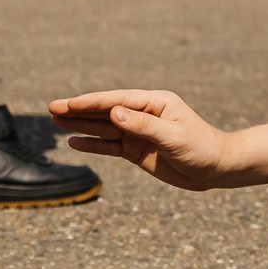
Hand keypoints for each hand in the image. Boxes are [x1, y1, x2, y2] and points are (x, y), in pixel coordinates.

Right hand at [49, 90, 228, 190]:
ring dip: (81, 125)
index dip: (91, 102)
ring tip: (56, 121)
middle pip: (105, 111)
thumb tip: (114, 112)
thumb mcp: (173, 136)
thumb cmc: (201, 147)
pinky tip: (74, 142)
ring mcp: (139, 132)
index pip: (117, 100)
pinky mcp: (137, 150)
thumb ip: (144, 125)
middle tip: (51, 108)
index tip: (68, 104)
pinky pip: (110, 146)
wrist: (216, 168)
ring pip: (104, 128)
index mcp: (156, 103)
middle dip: (79, 109)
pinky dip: (92, 144)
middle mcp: (144, 114)